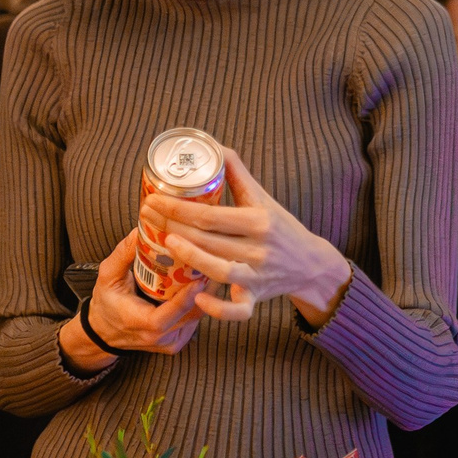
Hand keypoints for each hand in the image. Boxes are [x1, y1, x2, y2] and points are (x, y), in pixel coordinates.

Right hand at [58, 229, 205, 372]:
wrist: (104, 332)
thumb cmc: (106, 302)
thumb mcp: (108, 275)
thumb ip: (123, 254)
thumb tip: (140, 231)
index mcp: (138, 323)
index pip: (167, 316)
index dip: (185, 299)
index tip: (200, 278)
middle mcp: (158, 338)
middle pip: (190, 316)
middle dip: (204, 290)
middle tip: (214, 262)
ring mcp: (170, 343)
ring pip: (196, 319)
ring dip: (206, 294)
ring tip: (214, 269)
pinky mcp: (177, 343)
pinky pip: (194, 322)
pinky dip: (201, 302)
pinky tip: (205, 283)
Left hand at [138, 145, 353, 327]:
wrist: (311, 264)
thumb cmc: (280, 227)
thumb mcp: (263, 199)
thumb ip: (238, 174)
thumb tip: (214, 146)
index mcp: (259, 220)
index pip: (211, 214)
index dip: (178, 207)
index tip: (153, 198)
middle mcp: (258, 249)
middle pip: (209, 239)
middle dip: (173, 226)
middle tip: (146, 216)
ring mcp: (257, 275)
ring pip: (219, 270)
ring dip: (190, 258)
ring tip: (165, 242)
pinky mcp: (256, 298)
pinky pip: (238, 310)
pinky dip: (219, 309)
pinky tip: (198, 297)